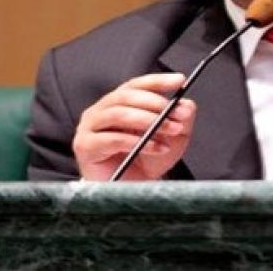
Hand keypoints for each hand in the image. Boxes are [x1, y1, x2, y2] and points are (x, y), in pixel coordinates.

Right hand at [72, 73, 195, 180]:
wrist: (133, 190)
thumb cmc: (148, 161)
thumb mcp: (174, 137)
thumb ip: (181, 118)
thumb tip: (186, 105)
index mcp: (119, 103)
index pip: (136, 85)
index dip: (157, 81)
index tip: (179, 81)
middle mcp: (101, 110)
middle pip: (126, 96)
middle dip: (156, 104)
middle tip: (177, 114)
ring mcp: (89, 127)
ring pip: (119, 114)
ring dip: (149, 121)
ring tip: (170, 130)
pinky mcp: (85, 146)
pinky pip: (112, 138)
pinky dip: (138, 141)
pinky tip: (157, 148)